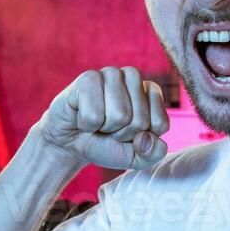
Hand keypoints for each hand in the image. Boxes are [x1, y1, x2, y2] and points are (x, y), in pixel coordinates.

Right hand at [37, 66, 170, 169]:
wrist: (70, 143)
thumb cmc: (106, 144)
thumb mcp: (136, 157)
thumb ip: (153, 154)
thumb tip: (146, 138)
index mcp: (151, 91)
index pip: (160, 124)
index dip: (141, 138)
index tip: (127, 133)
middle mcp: (133, 77)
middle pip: (140, 120)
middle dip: (122, 133)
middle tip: (108, 128)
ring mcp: (110, 73)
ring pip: (120, 115)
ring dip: (104, 128)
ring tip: (97, 121)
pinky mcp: (87, 78)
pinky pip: (95, 115)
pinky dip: (87, 125)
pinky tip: (82, 116)